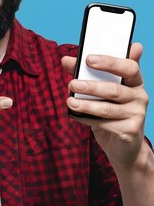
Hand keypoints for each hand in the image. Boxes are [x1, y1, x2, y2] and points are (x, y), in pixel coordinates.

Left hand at [61, 44, 148, 168]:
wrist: (124, 146)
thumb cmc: (111, 112)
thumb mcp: (101, 91)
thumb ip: (86, 74)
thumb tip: (65, 59)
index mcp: (135, 82)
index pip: (129, 67)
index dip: (110, 62)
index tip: (88, 59)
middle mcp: (140, 96)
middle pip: (114, 89)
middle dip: (91, 86)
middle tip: (72, 84)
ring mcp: (137, 114)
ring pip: (107, 108)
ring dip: (86, 105)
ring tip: (70, 102)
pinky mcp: (130, 131)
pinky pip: (104, 124)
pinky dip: (87, 119)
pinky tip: (75, 115)